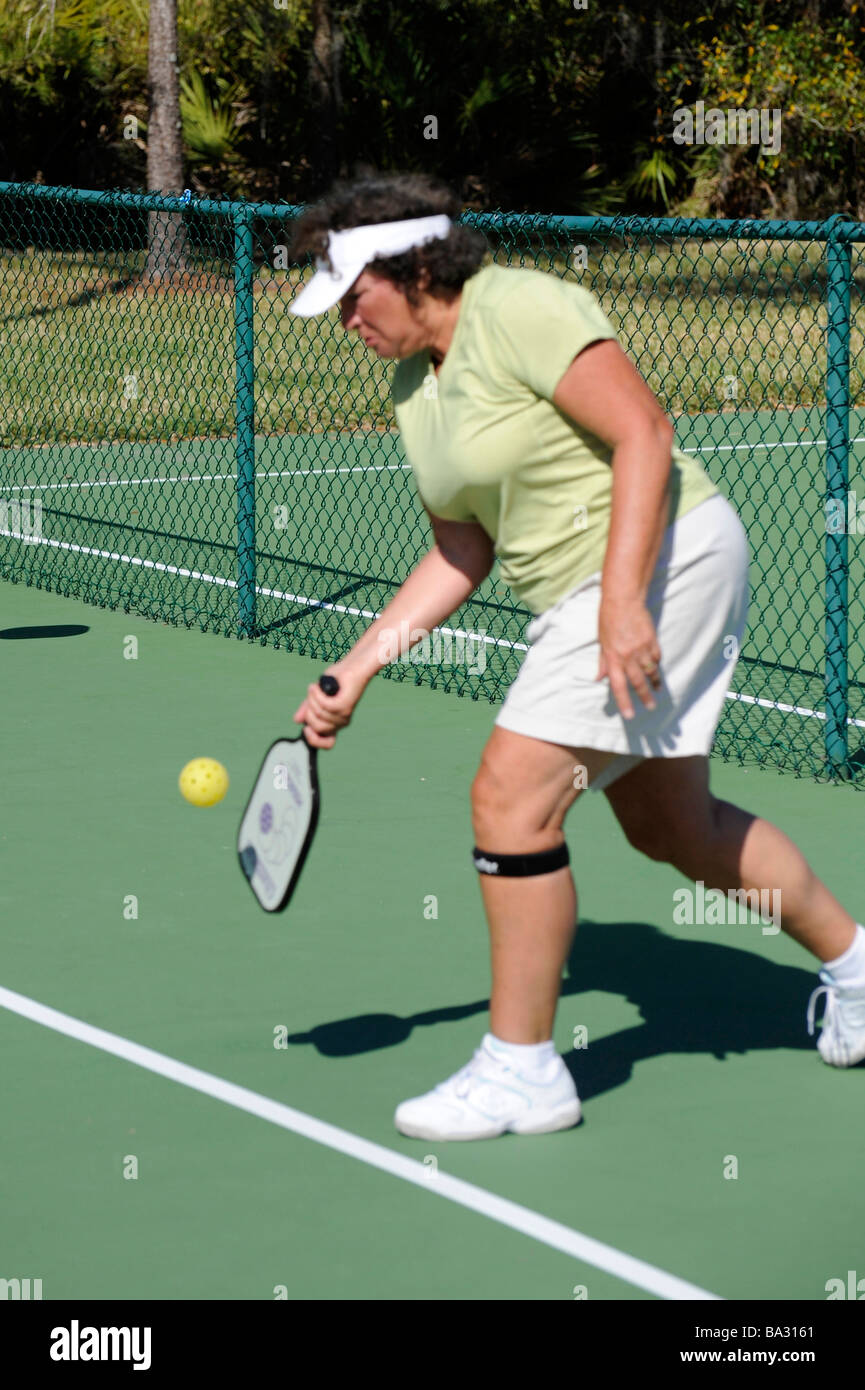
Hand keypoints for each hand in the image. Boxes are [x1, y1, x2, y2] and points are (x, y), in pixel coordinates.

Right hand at [293, 661, 367, 748]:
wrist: (350, 667)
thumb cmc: (335, 681)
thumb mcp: (315, 697)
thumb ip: (307, 709)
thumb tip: (297, 720)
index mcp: (335, 723)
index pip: (328, 744)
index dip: (314, 740)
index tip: (306, 728)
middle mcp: (341, 722)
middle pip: (316, 727)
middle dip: (308, 711)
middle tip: (312, 696)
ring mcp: (344, 714)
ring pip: (318, 714)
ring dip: (312, 698)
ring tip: (316, 687)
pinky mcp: (344, 705)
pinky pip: (324, 705)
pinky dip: (317, 694)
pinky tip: (317, 686)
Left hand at [596, 596, 661, 719]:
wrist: (624, 600)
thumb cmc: (608, 620)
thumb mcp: (601, 642)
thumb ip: (602, 662)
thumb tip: (598, 679)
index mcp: (612, 658)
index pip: (618, 686)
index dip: (624, 702)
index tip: (630, 715)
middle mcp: (628, 656)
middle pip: (638, 682)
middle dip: (645, 697)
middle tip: (651, 707)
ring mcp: (642, 649)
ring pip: (650, 671)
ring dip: (654, 683)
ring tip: (657, 691)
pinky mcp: (652, 641)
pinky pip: (656, 657)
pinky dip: (656, 664)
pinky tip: (656, 668)